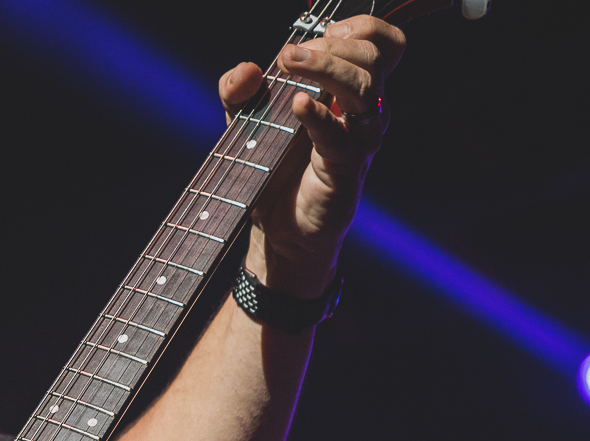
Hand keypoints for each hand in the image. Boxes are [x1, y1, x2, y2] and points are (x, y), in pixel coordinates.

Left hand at [218, 15, 406, 296]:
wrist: (276, 232)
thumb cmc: (272, 174)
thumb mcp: (245, 123)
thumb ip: (239, 91)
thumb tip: (248, 69)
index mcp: (351, 94)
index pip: (381, 43)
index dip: (358, 27)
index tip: (317, 34)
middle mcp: (364, 113)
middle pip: (373, 57)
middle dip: (331, 46)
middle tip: (289, 55)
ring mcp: (359, 142)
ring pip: (366, 88)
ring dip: (326, 68)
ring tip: (288, 66)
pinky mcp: (345, 171)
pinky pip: (339, 136)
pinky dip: (317, 115)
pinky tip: (295, 104)